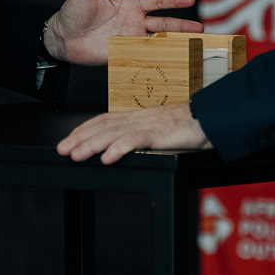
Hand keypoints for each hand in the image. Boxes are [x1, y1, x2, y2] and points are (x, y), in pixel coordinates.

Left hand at [42, 0, 202, 64]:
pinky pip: (143, 57)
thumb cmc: (73, 11)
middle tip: (200, 29)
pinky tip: (171, 63)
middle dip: (182, 26)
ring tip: (192, 47)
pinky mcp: (123, 55)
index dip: (173, 0)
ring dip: (174, 44)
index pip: (157, 1)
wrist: (61, 38)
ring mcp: (129, 39)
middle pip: (164, 24)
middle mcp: (134, 22)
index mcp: (130, 5)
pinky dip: (157, 60)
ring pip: (158, 42)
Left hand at [57, 104, 210, 163]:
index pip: (104, 120)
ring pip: (113, 133)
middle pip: (102, 127)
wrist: (212, 118)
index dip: (84, 129)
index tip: (69, 139)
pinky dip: (119, 148)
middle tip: (62, 149)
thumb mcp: (160, 132)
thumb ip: (143, 137)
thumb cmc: (189, 126)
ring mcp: (148, 124)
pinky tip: (108, 157)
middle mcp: (138, 118)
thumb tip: (125, 148)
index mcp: (137, 117)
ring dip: (92, 144)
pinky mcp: (159, 133)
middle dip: (80, 138)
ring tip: (76, 154)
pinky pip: (136, 140)